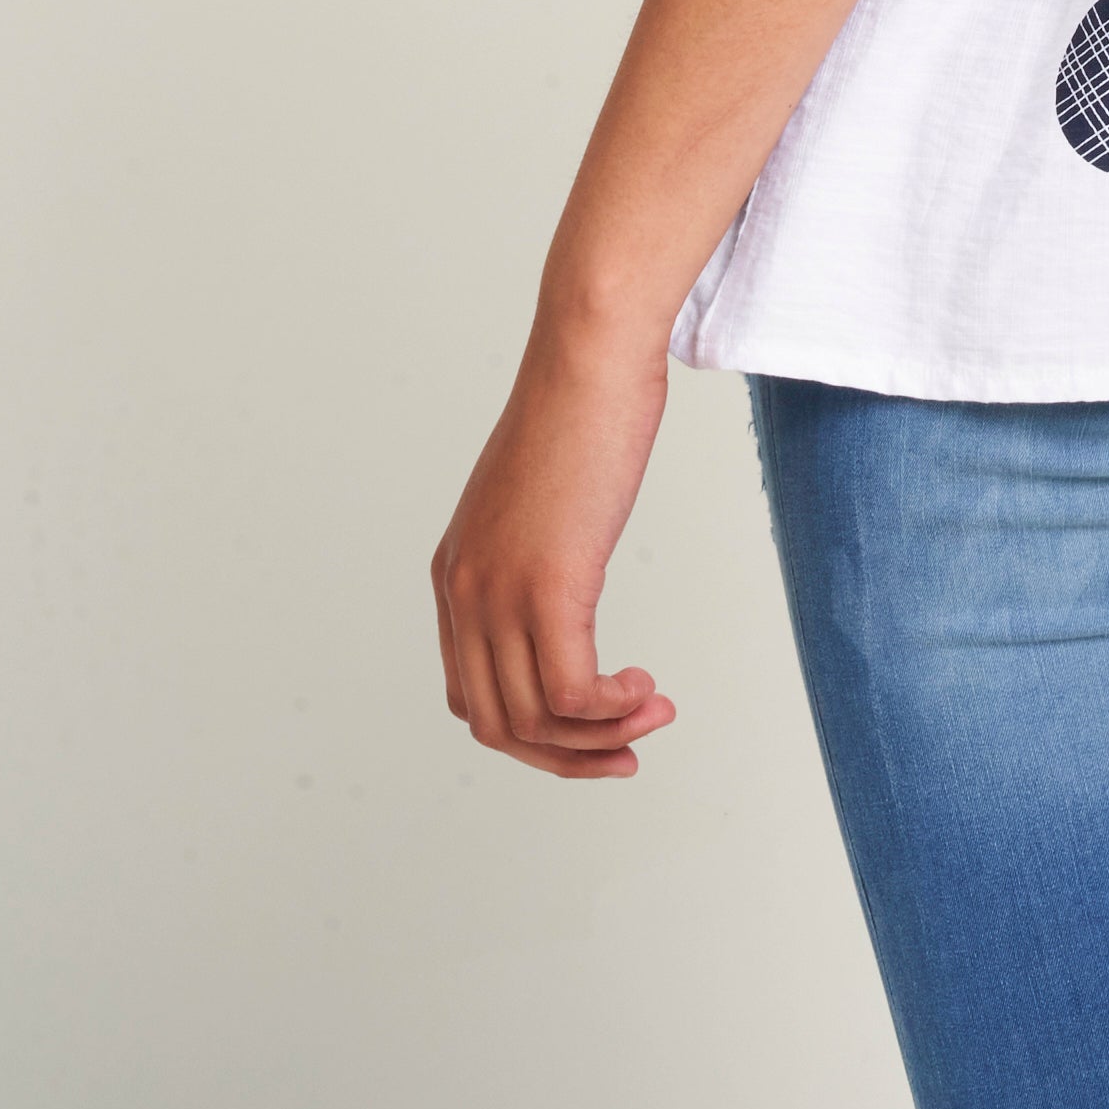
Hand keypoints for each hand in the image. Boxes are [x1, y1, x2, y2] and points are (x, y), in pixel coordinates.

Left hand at [432, 321, 677, 778]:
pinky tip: (645, 687)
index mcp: (455, 574)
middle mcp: (463, 591)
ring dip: (599, 736)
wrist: (590, 353)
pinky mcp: (547, 584)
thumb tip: (564, 585)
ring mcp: (499, 591)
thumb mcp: (540, 498)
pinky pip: (571, 693)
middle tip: (628, 748)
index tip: (593, 727)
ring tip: (653, 713)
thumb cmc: (582, 409)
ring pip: (534, 721)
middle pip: (496, 724)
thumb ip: (536, 549)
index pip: (472, 694)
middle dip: (565, 755)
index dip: (533, 732)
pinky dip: (611, 708)